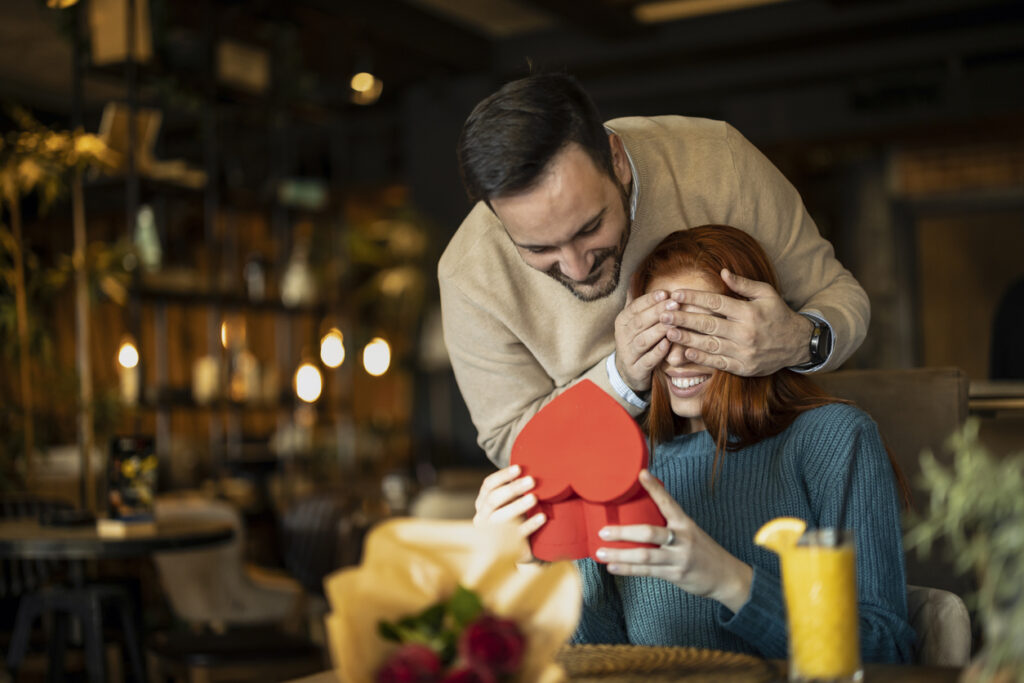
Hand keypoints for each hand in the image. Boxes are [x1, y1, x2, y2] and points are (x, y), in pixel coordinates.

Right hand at [473, 465, 545, 561]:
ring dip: (518, 506)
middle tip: (531, 481)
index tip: (519, 468)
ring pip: (501, 517)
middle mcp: (483, 517)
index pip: (488, 485)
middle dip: (512, 488)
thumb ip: (513, 489)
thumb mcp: (509, 502)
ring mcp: (492, 534)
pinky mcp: (506, 548)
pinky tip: (543, 517)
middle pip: (494, 499)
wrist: (516, 550)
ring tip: (534, 497)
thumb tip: (532, 465)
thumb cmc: (515, 518)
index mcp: (483, 503)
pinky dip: (530, 525)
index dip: (503, 476)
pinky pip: (517, 535)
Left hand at [595, 470, 752, 612]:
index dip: (654, 488)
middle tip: (604, 531)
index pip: (668, 502)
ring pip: (645, 556)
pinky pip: (647, 572)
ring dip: (620, 554)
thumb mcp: (690, 531)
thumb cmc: (703, 551)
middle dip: (624, 532)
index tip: (640, 474)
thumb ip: (670, 523)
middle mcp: (682, 539)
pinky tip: (613, 567)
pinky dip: (628, 569)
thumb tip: (644, 509)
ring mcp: (678, 558)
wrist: (726, 576)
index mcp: (685, 523)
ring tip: (600, 552)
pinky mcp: (675, 574)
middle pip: (649, 533)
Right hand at [613, 290, 678, 392]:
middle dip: (657, 312)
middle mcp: (623, 336)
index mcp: (623, 321)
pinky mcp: (636, 370)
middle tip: (675, 304)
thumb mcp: (634, 321)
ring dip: (659, 331)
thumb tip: (633, 277)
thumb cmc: (637, 340)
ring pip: (643, 340)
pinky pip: (647, 360)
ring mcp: (628, 354)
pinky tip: (668, 344)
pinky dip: (657, 353)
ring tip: (674, 323)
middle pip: (640, 322)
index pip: (635, 307)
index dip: (650, 300)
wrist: (628, 372)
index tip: (666, 293)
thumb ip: (637, 302)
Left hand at [663, 269, 812, 375]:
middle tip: (663, 314)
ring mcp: (744, 352)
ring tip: (668, 332)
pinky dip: (701, 358)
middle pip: (708, 325)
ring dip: (686, 339)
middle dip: (683, 319)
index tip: (676, 294)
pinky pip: (718, 363)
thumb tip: (722, 272)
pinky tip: (685, 352)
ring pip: (709, 345)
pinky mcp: (743, 367)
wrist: (798, 344)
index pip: (716, 303)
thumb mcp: (766, 294)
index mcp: (749, 312)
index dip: (694, 298)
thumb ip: (743, 284)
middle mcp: (745, 333)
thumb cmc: (778, 314)